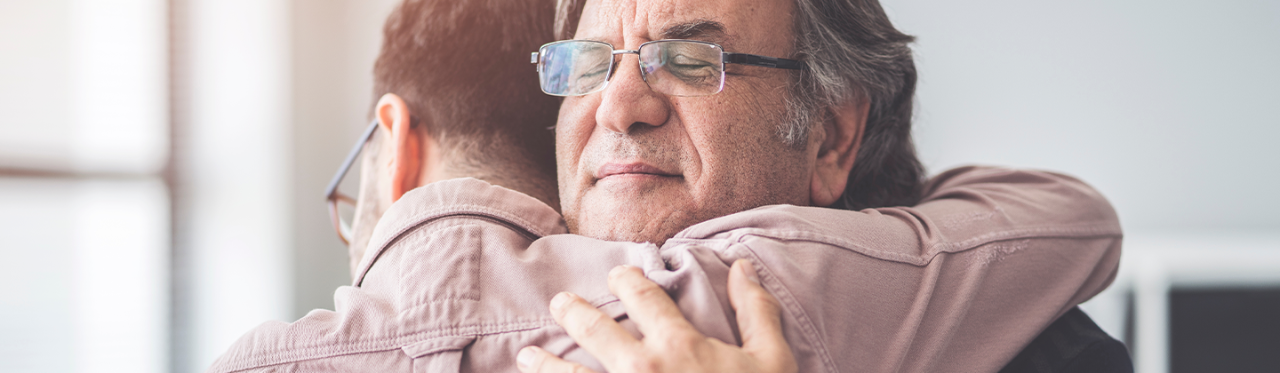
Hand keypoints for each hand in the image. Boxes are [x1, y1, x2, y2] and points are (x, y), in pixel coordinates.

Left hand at [516, 259, 796, 372]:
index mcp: (678, 345)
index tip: (619, 275)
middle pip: (593, 328)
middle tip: (560, 303)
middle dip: (573, 311)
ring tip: (528, 355)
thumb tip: (742, 266)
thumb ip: (756, 311)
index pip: (642, 296)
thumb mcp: (772, 361)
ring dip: (544, 363)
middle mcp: (640, 370)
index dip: (628, 280)